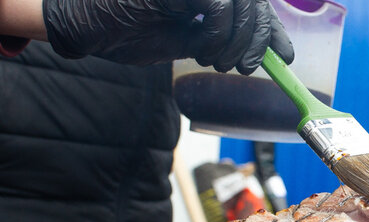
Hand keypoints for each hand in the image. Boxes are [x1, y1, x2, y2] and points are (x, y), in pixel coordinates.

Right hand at [43, 0, 293, 73]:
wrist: (84, 27)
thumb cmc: (129, 31)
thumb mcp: (189, 40)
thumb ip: (222, 39)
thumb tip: (261, 52)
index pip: (253, 4)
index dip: (272, 29)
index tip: (284, 57)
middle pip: (253, 1)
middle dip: (258, 39)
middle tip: (247, 67)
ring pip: (240, 2)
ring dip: (237, 40)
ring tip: (219, 61)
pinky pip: (216, 2)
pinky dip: (218, 31)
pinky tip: (203, 48)